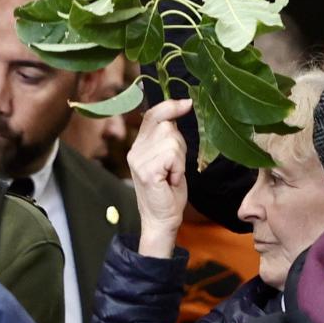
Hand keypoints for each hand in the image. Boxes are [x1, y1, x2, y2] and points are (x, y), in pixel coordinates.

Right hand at [127, 99, 191, 256]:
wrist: (162, 219)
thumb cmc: (169, 190)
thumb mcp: (171, 159)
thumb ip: (169, 138)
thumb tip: (180, 109)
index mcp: (140, 145)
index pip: (152, 115)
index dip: (170, 106)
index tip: (188, 103)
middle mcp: (135, 150)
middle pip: (167, 126)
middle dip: (180, 145)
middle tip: (175, 167)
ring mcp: (138, 160)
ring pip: (171, 141)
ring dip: (180, 159)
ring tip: (172, 175)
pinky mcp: (146, 171)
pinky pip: (172, 156)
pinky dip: (178, 168)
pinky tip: (171, 180)